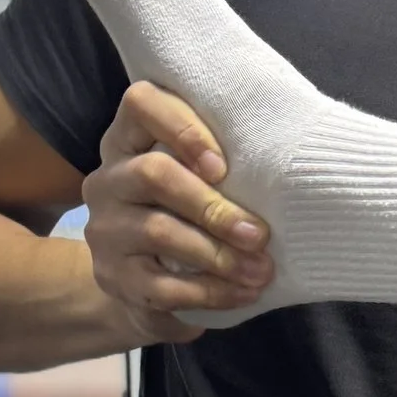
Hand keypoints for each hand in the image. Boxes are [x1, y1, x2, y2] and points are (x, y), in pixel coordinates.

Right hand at [81, 81, 274, 342]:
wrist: (146, 289)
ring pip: (160, 232)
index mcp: (129, 140)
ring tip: (260, 270)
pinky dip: (211, 291)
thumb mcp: (199, 182)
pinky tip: (243, 293)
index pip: (141, 104)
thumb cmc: (190, 218)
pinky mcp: (114, 278)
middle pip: (154, 174)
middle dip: (214, 206)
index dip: (184, 128)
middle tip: (259, 234)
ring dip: (220, 254)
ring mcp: (106, 230)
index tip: (224, 166)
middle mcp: (109, 179)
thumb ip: (221, 163)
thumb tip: (290, 164)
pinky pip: (163, 286)